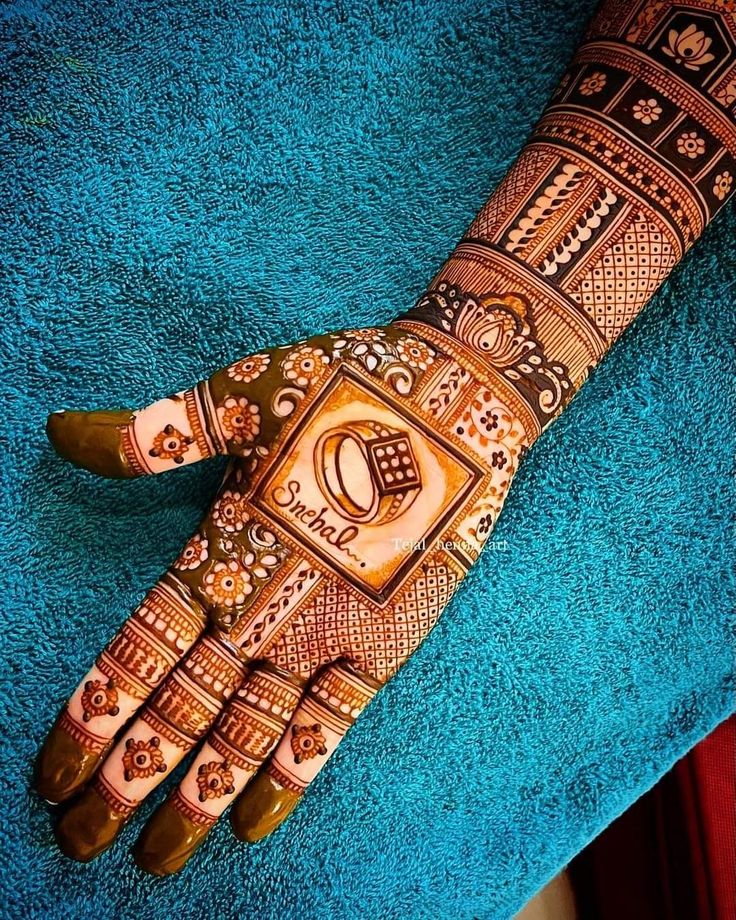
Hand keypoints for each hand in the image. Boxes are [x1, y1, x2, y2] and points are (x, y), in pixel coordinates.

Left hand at [36, 320, 528, 873]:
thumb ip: (152, 434)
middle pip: (180, 712)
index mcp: (223, 549)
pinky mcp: (385, 644)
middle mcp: (266, 606)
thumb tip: (60, 431)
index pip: (137, 653)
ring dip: (197, 797)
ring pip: (248, 735)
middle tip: (81, 841)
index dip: (92, 717)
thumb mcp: (240, 395)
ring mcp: (328, 633)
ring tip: (155, 862)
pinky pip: (330, 726)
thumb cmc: (343, 387)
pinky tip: (255, 822)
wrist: (456, 399)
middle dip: (126, 780)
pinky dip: (291, 775)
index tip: (53, 777)